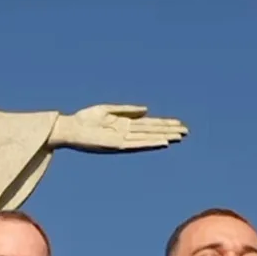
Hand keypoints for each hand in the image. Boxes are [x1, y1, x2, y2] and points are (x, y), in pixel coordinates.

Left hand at [50, 105, 188, 151]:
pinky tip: (162, 142)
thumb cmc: (85, 119)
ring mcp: (122, 140)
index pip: (149, 124)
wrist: (69, 129)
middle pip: (152, 131)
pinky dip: (150, 144)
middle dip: (169, 131)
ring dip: (164, 138)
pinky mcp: (116, 145)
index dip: (164, 123)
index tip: (179, 123)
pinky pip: (137, 144)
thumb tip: (147, 110)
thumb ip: (127, 110)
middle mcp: (126, 133)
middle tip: (187, 131)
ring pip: (148, 138)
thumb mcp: (107, 110)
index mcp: (125, 124)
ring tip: (179, 137)